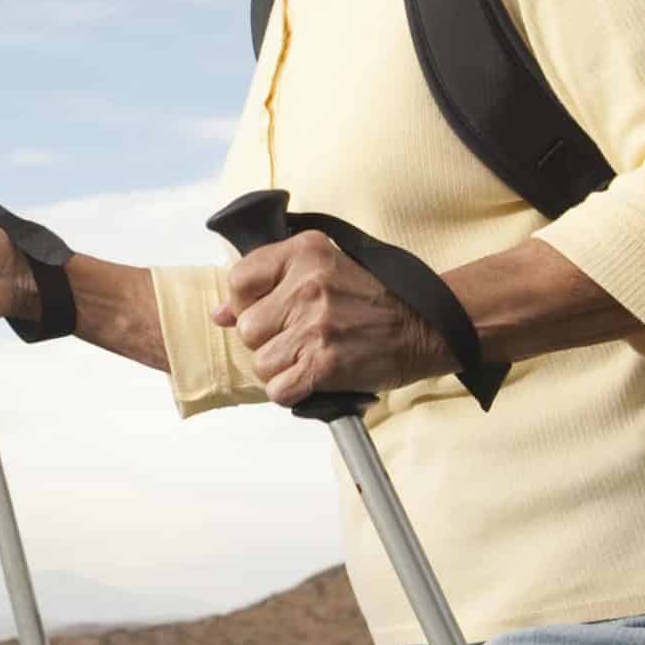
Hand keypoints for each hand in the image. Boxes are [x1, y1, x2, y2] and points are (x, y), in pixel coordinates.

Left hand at [212, 232, 451, 406]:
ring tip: (311, 358)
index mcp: (305, 252)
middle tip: (301, 338)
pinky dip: (293, 392)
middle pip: (247, 329)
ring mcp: (317, 324)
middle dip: (268, 342)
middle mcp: (309, 284)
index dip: (247, 305)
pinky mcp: (325, 362)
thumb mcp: (323, 271)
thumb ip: (269, 285)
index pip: (238, 281)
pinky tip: (315, 378)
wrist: (425, 328)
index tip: (272, 312)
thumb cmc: (372, 301)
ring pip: (261, 364)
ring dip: (282, 370)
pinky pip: (279, 390)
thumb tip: (219, 315)